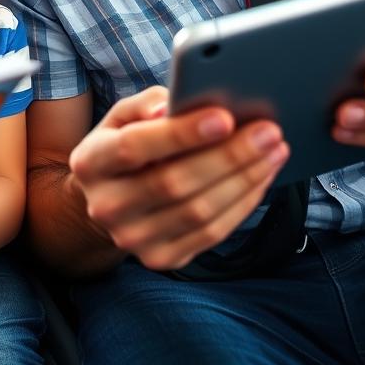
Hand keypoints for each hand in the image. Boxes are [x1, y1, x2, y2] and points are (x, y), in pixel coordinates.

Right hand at [69, 86, 288, 269]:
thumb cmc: (125, 145)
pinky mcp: (160, 258)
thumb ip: (148, 105)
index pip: (135, 147)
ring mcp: (132, 238)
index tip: (225, 117)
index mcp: (90, 162)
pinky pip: (211, 233)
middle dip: (228, 156)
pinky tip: (261, 177)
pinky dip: (243, 203)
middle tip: (268, 132)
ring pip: (199, 212)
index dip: (181, 133)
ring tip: (274, 151)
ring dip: (244, 179)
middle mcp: (105, 206)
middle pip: (174, 183)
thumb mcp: (124, 117)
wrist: (109, 200)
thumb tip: (172, 109)